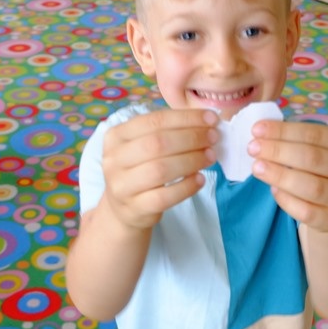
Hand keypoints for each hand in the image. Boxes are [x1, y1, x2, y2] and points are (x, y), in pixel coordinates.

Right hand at [101, 109, 218, 229]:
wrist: (123, 209)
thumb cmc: (139, 170)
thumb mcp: (142, 146)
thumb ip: (167, 132)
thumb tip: (206, 123)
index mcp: (116, 136)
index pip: (154, 121)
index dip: (186, 118)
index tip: (211, 119)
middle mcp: (114, 159)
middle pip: (158, 143)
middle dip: (191, 138)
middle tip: (213, 138)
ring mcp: (121, 186)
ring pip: (161, 169)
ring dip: (192, 160)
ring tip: (210, 157)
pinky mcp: (135, 208)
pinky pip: (165, 197)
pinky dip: (187, 187)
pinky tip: (200, 179)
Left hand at [248, 120, 327, 231]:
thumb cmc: (320, 172)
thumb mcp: (316, 151)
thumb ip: (295, 141)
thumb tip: (262, 133)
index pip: (315, 134)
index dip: (284, 131)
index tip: (257, 129)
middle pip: (313, 158)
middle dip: (279, 151)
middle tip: (253, 148)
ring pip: (312, 187)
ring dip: (280, 175)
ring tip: (257, 167)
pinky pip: (307, 212)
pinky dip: (287, 200)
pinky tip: (273, 190)